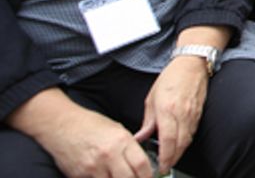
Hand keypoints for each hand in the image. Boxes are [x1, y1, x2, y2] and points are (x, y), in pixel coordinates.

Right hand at [13, 90, 153, 177]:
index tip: (150, 177)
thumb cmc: (89, 125)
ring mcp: (93, 167)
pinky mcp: (80, 175)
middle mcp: (108, 155)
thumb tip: (141, 163)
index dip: (149, 175)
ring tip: (120, 175)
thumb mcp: (117, 129)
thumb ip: (129, 146)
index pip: (142, 164)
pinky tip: (106, 175)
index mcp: (121, 140)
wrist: (61, 126)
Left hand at [134, 57, 207, 172]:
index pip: (167, 140)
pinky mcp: (199, 113)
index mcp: (167, 109)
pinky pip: (192, 133)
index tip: (160, 166)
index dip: (164, 156)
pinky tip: (179, 147)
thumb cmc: (171, 78)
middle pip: (179, 144)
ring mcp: (192, 114)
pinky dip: (185, 143)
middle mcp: (182, 113)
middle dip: (171, 160)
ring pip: (187, 140)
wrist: (193, 64)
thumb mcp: (152, 98)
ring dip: (179, 153)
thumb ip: (148, 121)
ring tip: (169, 161)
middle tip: (163, 168)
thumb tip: (140, 138)